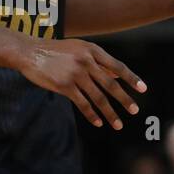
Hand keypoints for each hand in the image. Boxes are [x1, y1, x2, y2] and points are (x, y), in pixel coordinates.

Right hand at [17, 39, 145, 127]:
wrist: (30, 52)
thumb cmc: (56, 51)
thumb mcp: (79, 49)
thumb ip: (98, 61)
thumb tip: (117, 75)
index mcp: (92, 50)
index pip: (117, 66)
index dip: (131, 78)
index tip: (143, 89)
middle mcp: (86, 61)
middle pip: (110, 84)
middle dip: (124, 99)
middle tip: (134, 111)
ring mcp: (75, 74)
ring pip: (98, 97)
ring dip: (110, 113)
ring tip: (118, 124)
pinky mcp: (64, 86)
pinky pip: (82, 103)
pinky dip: (92, 115)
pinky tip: (98, 122)